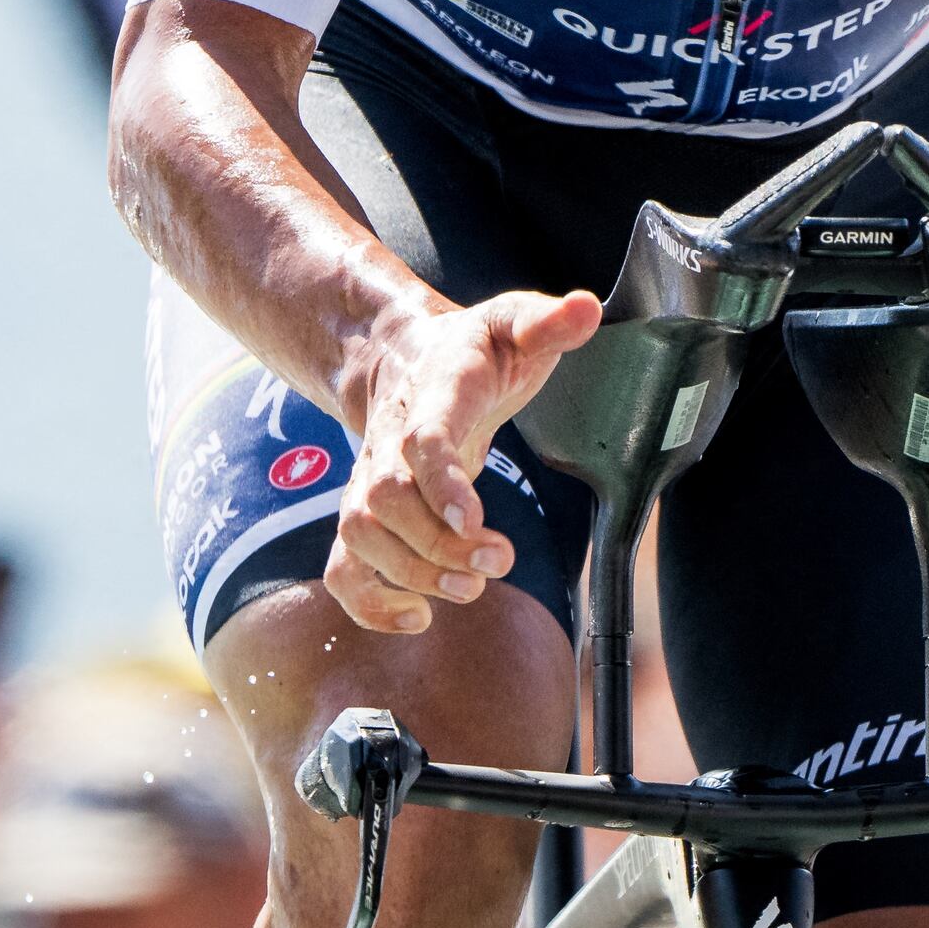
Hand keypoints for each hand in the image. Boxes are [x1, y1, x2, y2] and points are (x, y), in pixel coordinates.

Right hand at [319, 288, 599, 634]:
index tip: (473, 520)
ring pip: (358, 536)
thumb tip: (586, 309)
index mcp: (432, 395)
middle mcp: (389, 442)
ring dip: (409, 575)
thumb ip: (546, 322)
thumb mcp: (512, 322)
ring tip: (468, 590)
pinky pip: (342, 568)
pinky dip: (367, 604)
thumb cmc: (470, 350)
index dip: (440, 483)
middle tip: (498, 561)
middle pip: (386, 500)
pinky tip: (417, 618)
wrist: (400, 358)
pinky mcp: (364, 515)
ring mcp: (369, 482)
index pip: (422, 440)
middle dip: (437, 545)